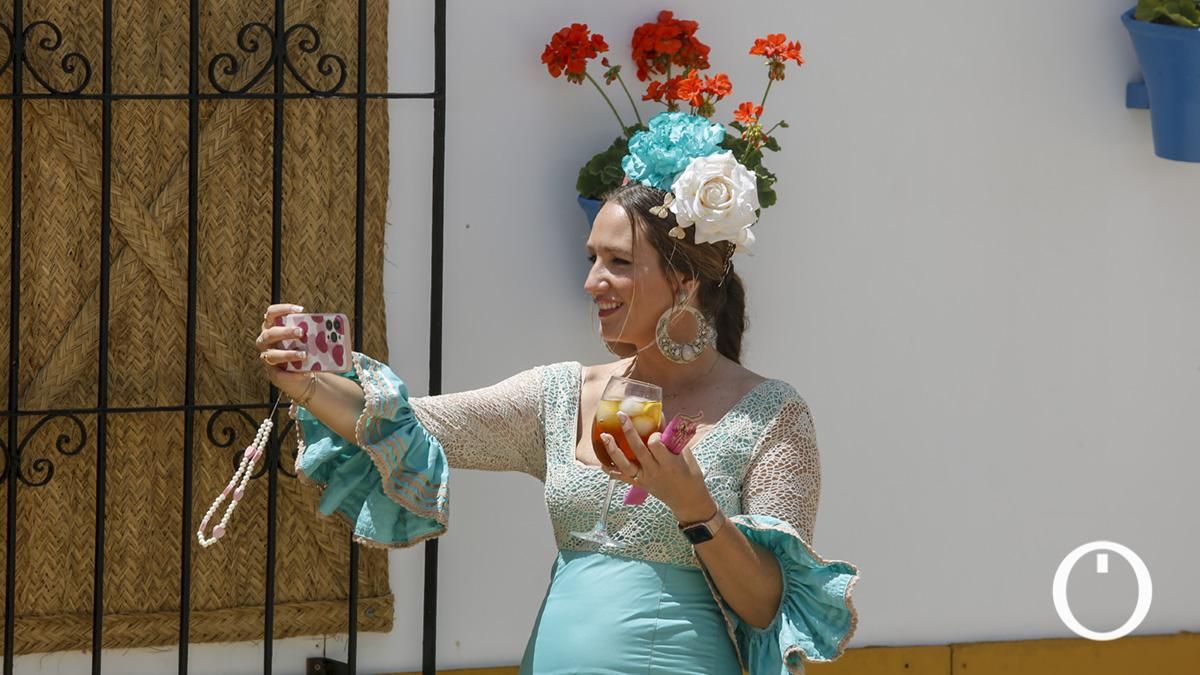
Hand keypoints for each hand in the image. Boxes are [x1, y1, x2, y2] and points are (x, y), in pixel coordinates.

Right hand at [255, 303, 312, 397]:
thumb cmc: (301, 349)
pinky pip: (281, 374)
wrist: (299, 374)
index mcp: (272, 327)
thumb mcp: (305, 339)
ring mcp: (268, 358)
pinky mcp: (274, 374)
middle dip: (285, 332)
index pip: (271, 314)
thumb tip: (334, 327)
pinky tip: (305, 373)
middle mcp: (266, 342)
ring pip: (273, 355)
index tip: (300, 310)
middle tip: (301, 332)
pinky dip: (293, 374)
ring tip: (304, 355)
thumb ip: (312, 332)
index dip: (283, 309)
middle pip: (270, 334)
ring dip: (288, 354)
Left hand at [601, 410, 717, 521]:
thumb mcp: (686, 456)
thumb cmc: (690, 475)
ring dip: (613, 450)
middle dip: (629, 431)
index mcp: (669, 463)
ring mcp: (644, 478)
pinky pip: (623, 478)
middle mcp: (654, 471)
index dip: (654, 435)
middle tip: (621, 416)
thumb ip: (673, 440)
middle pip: (638, 450)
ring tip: (604, 436)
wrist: (687, 500)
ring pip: (625, 464)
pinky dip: (612, 471)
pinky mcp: (639, 484)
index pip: (656, 445)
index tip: (656, 431)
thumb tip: (660, 418)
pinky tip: (602, 463)